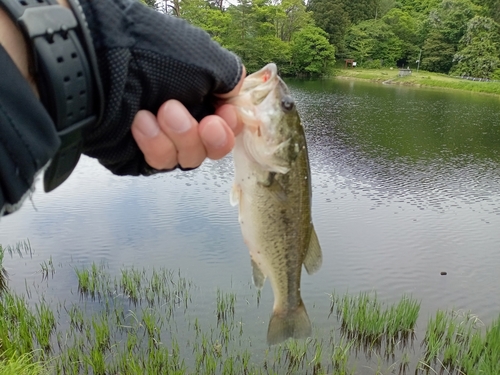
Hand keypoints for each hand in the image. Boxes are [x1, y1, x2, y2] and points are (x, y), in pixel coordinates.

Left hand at [78, 0, 244, 175]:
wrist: (99, 70)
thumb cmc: (154, 57)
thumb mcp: (205, 58)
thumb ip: (230, 78)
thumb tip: (236, 93)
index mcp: (199, 92)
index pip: (227, 121)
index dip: (231, 125)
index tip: (225, 115)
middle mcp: (183, 116)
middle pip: (212, 147)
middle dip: (211, 138)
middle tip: (206, 124)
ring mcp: (161, 138)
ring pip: (190, 158)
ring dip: (181, 136)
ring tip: (161, 111)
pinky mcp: (139, 156)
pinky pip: (161, 162)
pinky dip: (154, 143)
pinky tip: (140, 122)